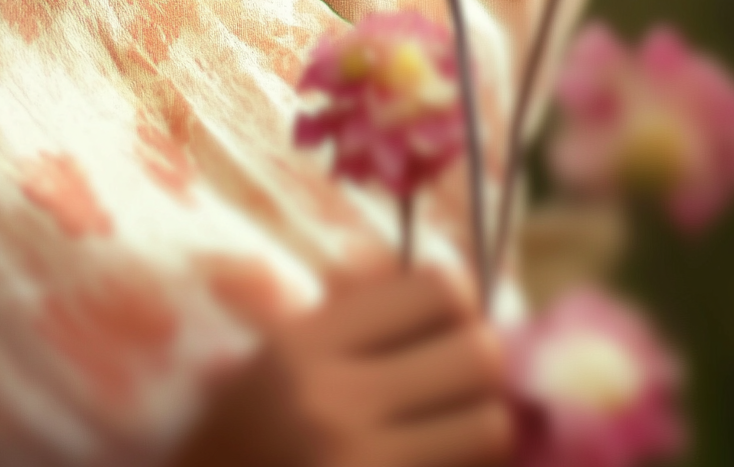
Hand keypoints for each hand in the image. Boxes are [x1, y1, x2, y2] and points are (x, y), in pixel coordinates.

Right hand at [173, 264, 513, 466]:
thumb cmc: (242, 431)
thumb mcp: (280, 351)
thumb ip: (358, 307)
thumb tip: (454, 284)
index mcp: (307, 346)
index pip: (440, 289)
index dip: (454, 299)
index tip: (439, 319)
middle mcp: (337, 406)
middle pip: (480, 356)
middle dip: (478, 363)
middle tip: (454, 375)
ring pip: (491, 427)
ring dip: (479, 424)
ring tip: (448, 428)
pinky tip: (427, 463)